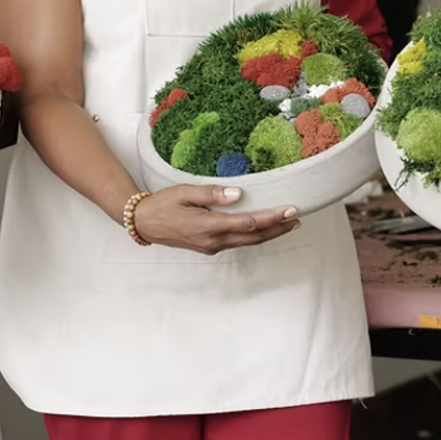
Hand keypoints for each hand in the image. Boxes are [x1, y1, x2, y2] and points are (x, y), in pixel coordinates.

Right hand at [131, 185, 299, 254]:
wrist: (143, 223)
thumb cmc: (162, 204)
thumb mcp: (185, 192)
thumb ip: (213, 194)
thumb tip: (239, 194)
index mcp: (208, 227)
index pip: (248, 224)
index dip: (272, 218)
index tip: (289, 210)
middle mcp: (213, 240)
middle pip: (253, 237)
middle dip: (277, 229)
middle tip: (297, 219)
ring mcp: (211, 246)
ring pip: (247, 242)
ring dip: (269, 234)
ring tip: (288, 225)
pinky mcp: (209, 247)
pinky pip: (237, 242)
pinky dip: (254, 236)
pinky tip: (263, 229)